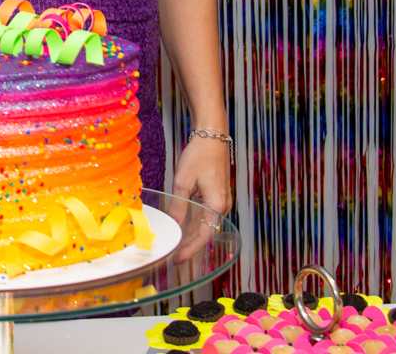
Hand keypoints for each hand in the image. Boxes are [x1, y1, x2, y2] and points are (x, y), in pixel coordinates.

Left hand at [169, 135, 231, 264]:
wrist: (212, 136)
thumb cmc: (200, 155)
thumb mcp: (183, 182)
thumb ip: (178, 206)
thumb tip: (172, 226)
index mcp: (216, 205)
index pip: (203, 236)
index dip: (190, 249)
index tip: (178, 259)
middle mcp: (223, 206)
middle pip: (206, 233)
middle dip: (190, 245)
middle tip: (175, 255)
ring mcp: (222, 201)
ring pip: (206, 224)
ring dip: (192, 235)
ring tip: (178, 245)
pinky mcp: (218, 195)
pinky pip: (207, 215)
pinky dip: (196, 223)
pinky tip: (185, 227)